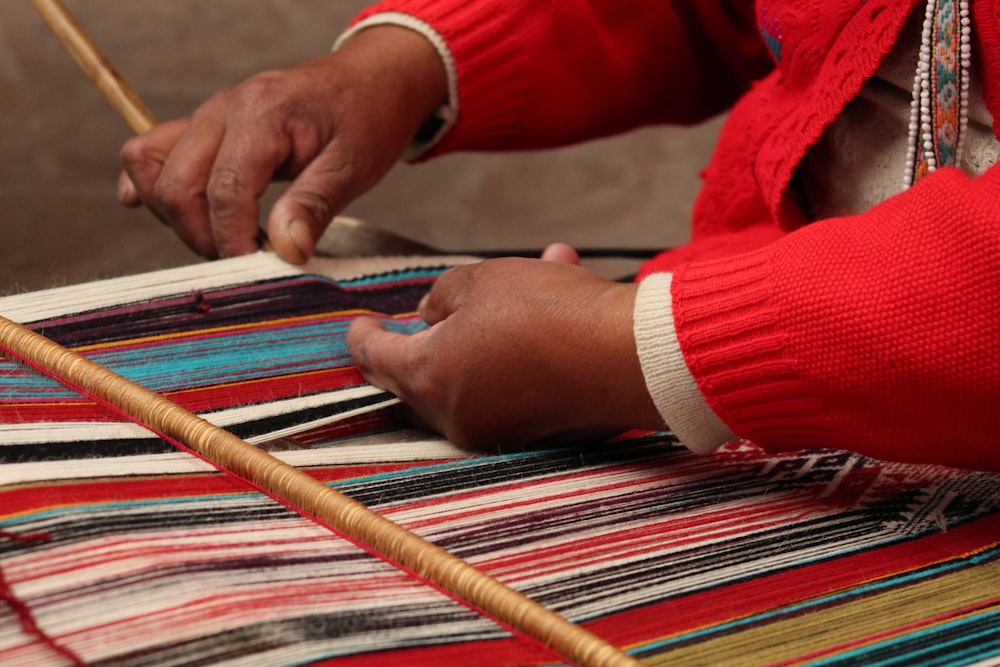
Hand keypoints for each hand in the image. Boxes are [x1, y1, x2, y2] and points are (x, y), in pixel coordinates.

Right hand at [118, 26, 446, 262]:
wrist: (366, 82)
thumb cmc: (364, 120)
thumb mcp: (352, 166)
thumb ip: (314, 206)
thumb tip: (285, 252)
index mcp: (262, 114)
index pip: (226, 190)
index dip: (234, 240)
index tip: (257, 269)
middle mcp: (222, 109)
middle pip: (176, 185)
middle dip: (202, 236)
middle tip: (244, 261)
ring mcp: (206, 115)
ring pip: (151, 168)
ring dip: (175, 216)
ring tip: (222, 239)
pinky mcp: (201, 125)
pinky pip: (150, 151)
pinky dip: (148, 185)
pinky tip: (160, 212)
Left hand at [347, 250, 664, 448]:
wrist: (631, 357)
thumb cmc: (551, 312)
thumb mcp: (483, 280)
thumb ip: (441, 297)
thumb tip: (428, 316)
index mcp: (429, 378)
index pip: (374, 358)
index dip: (362, 336)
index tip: (359, 324)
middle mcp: (456, 417)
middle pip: (418, 379)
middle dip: (422, 342)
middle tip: (424, 318)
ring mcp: (496, 431)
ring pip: (470, 378)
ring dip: (485, 336)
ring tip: (524, 282)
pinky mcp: (535, 434)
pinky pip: (510, 388)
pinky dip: (517, 356)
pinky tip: (553, 307)